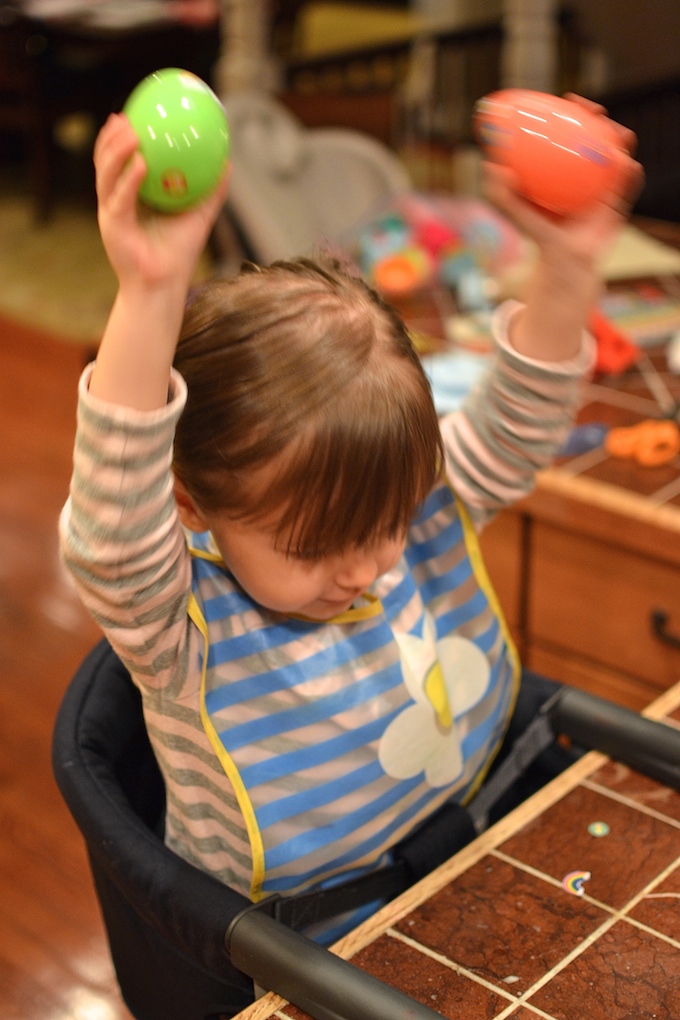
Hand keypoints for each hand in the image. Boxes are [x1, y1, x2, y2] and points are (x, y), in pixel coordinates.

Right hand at [94, 113, 228, 289]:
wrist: (163, 287)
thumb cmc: (179, 255)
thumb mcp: (199, 216)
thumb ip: (211, 190)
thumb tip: (227, 162)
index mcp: (129, 197)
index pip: (119, 161)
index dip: (120, 138)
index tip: (130, 114)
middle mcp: (115, 202)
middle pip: (105, 162)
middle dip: (111, 138)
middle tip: (125, 117)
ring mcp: (110, 213)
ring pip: (106, 175)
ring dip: (116, 150)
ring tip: (131, 131)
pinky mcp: (112, 227)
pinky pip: (120, 197)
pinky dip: (129, 179)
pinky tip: (141, 162)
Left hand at [482, 95, 643, 268]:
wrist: (564, 263)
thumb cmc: (540, 236)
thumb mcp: (518, 214)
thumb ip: (503, 194)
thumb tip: (489, 165)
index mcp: (566, 166)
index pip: (571, 131)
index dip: (572, 111)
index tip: (566, 98)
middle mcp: (588, 171)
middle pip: (598, 134)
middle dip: (598, 117)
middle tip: (593, 111)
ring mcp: (606, 184)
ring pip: (618, 153)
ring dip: (621, 140)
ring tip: (617, 137)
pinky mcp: (620, 202)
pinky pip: (628, 184)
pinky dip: (630, 172)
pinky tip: (626, 164)